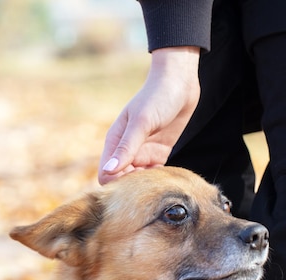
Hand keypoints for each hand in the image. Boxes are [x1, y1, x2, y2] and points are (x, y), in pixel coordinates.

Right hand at [98, 46, 200, 183]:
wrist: (179, 83)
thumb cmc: (156, 97)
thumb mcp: (141, 123)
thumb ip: (126, 148)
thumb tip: (109, 171)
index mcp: (115, 142)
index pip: (106, 174)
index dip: (116, 186)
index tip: (132, 188)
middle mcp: (126, 150)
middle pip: (122, 181)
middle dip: (133, 188)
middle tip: (150, 188)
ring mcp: (143, 152)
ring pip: (139, 179)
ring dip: (146, 185)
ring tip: (159, 184)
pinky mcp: (159, 153)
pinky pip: (154, 174)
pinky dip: (158, 179)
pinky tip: (167, 179)